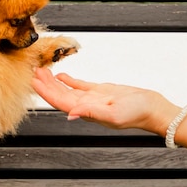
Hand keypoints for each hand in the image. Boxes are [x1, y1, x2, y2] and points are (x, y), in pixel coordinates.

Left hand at [32, 67, 179, 135]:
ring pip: (66, 89)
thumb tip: (70, 115)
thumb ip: (91, 112)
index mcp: (86, 111)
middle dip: (44, 84)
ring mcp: (92, 98)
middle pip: (59, 95)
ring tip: (41, 71)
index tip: (34, 82)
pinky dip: (68, 80)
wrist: (153, 109)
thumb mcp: (114, 113)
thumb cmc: (137, 114)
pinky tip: (59, 75)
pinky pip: (79, 85)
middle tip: (32, 71)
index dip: (45, 93)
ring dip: (53, 81)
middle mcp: (85, 106)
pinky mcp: (101, 91)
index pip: (59, 102)